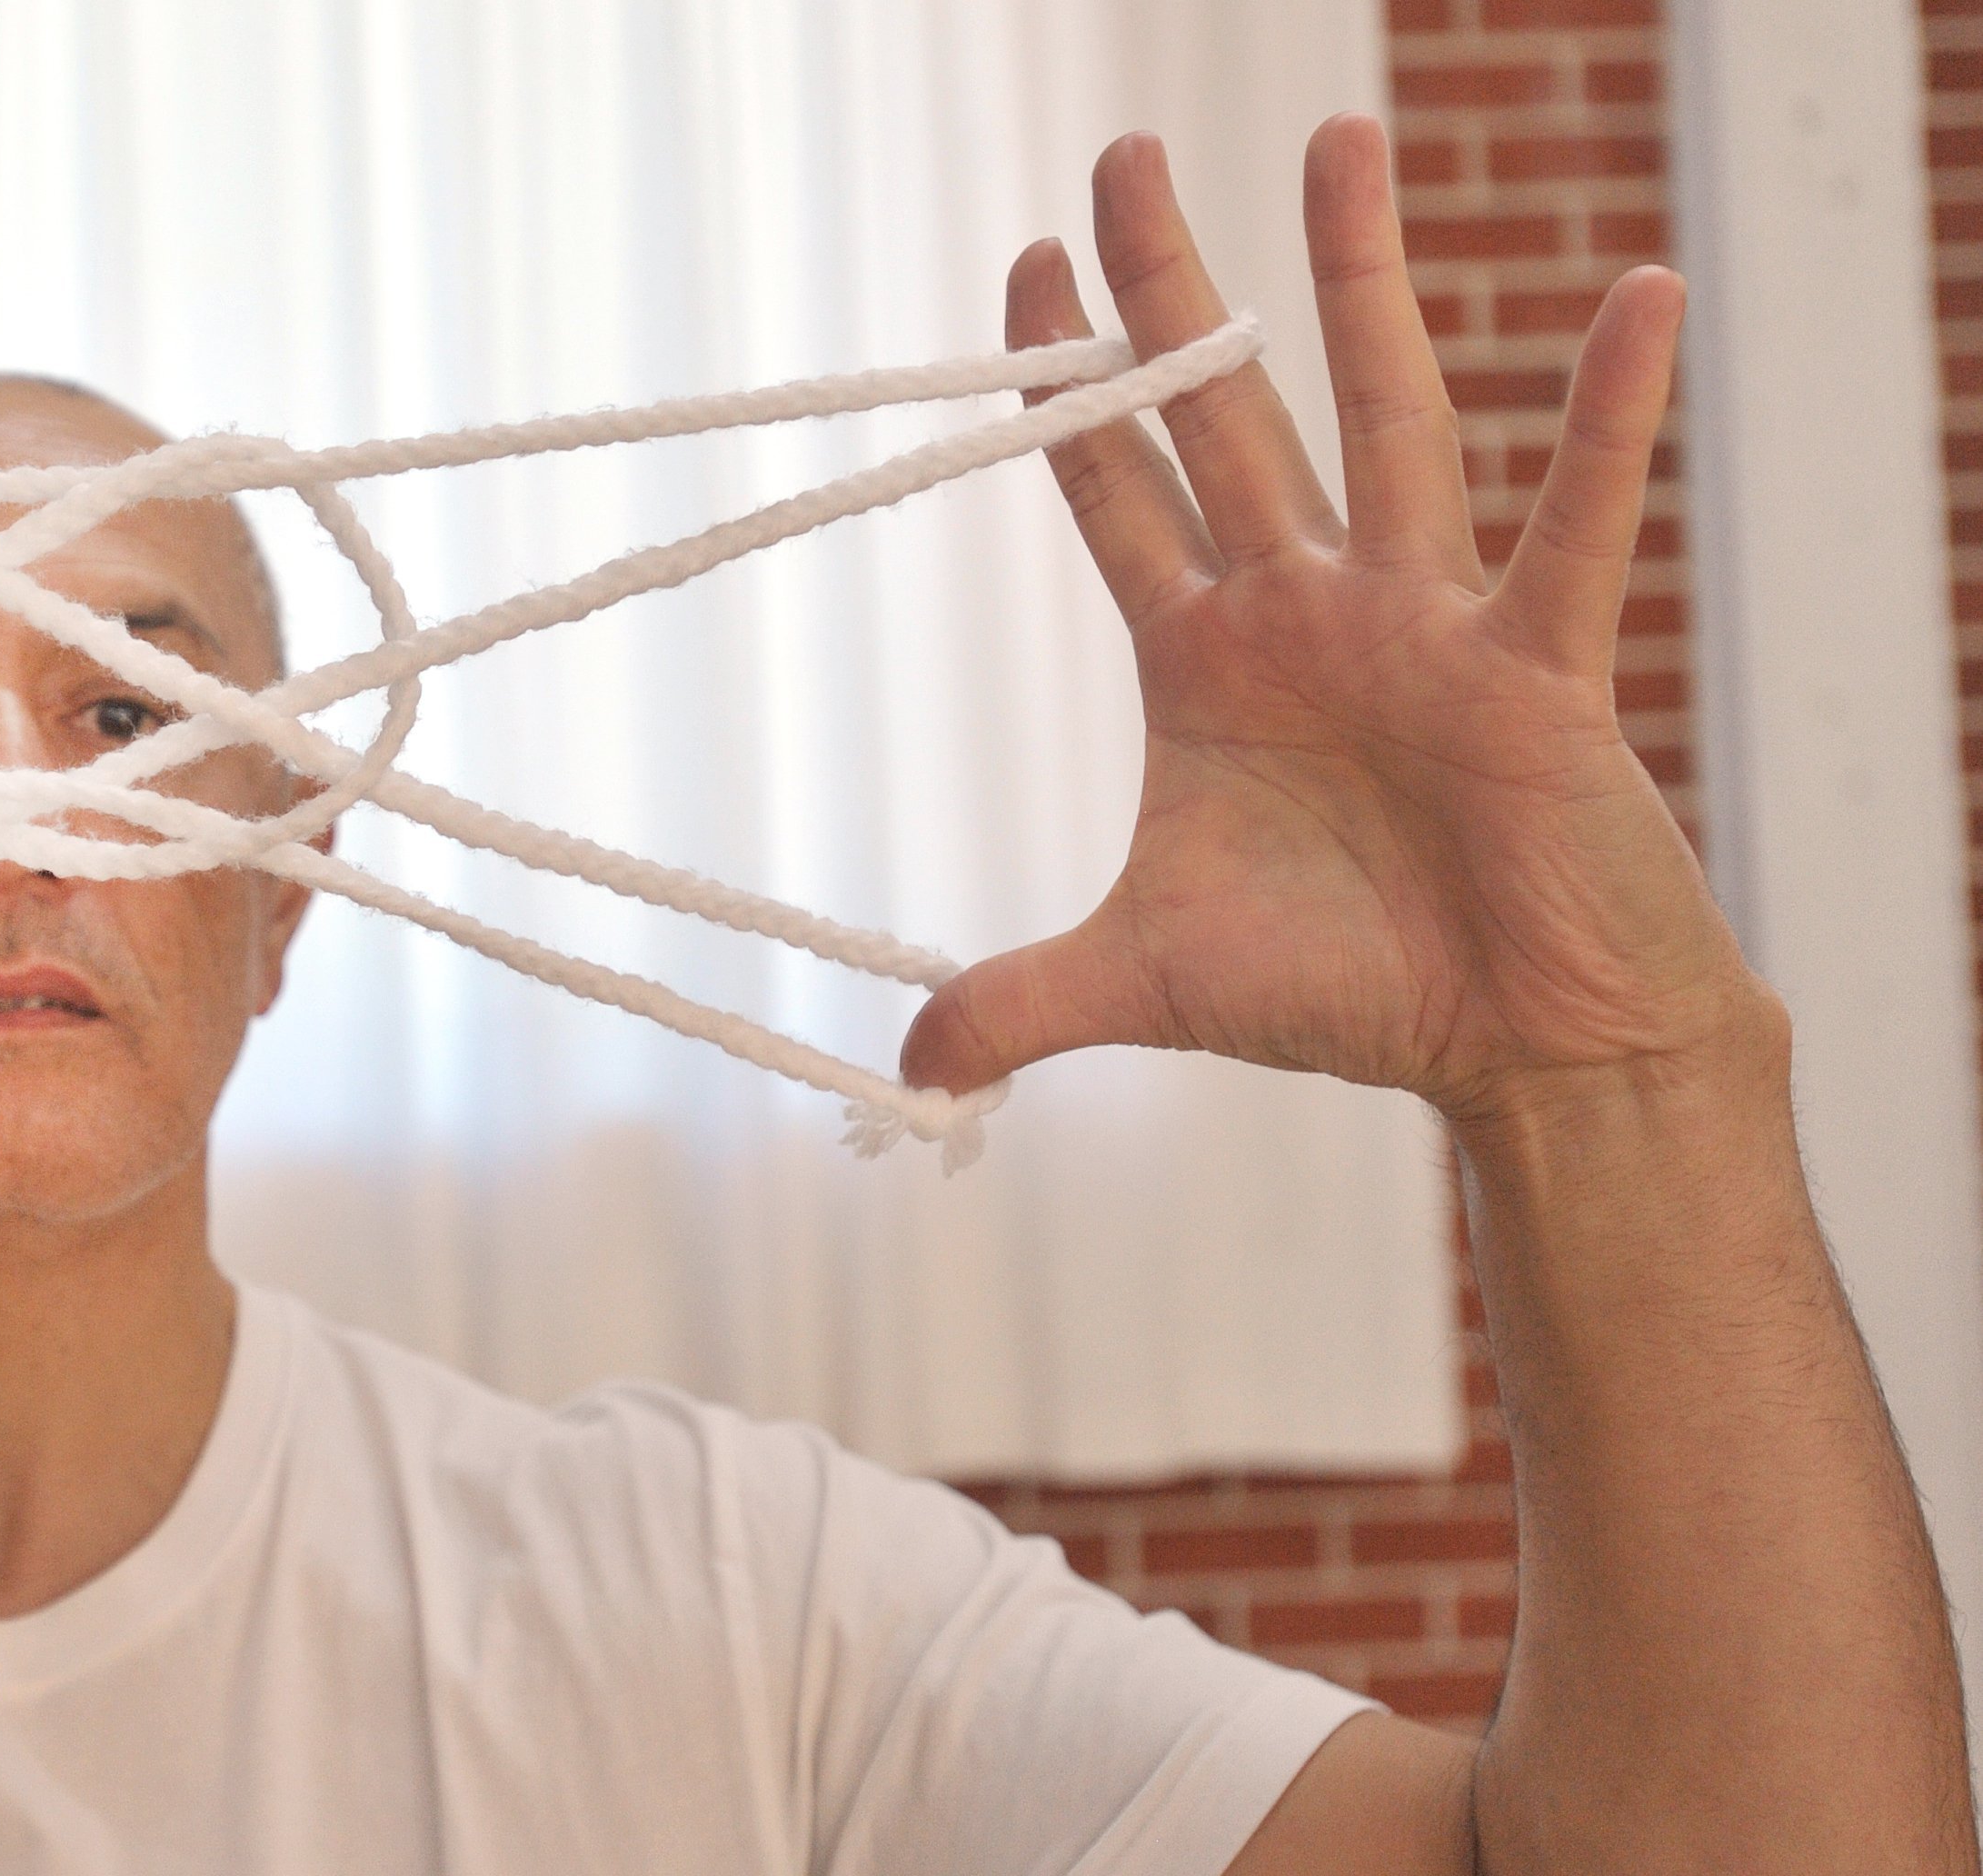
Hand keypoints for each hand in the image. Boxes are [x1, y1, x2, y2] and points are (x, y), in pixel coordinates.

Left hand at [898, 115, 1769, 1125]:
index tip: (1021, 269)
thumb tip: (909, 1067)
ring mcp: (1424, 624)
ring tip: (1338, 136)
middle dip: (1169, 288)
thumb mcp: (1151, 985)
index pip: (1114, 488)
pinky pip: (1578, 524)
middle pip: (1219, 415)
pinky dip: (1610, 418)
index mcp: (1205, 661)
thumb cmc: (1348, 994)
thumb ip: (1022, 1005)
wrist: (1515, 1051)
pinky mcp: (1537, 667)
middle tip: (1118, 153)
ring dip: (1360, 281)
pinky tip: (1638, 297)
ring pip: (1385, 418)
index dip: (1065, 388)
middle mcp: (1308, 611)